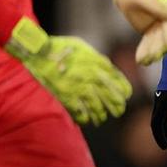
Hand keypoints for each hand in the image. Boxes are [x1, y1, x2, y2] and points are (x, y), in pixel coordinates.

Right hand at [5, 18, 131, 124]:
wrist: (40, 53)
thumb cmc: (62, 47)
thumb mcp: (83, 46)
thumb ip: (96, 57)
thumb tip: (108, 66)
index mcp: (95, 62)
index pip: (115, 79)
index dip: (123, 89)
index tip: (127, 95)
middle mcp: (90, 76)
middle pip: (109, 95)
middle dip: (116, 105)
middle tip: (119, 111)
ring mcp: (78, 88)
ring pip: (96, 106)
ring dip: (101, 114)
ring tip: (102, 118)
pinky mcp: (67, 97)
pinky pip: (80, 112)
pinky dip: (85, 118)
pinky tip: (87, 120)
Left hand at [100, 0, 166, 64]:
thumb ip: (155, 6)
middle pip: (166, 35)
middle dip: (161, 47)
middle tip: (154, 57)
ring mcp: (159, 25)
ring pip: (157, 41)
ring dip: (152, 52)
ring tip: (144, 61)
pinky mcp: (150, 31)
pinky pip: (148, 42)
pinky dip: (145, 51)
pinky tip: (140, 60)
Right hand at [150, 90, 166, 148]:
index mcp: (161, 103)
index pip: (156, 123)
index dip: (159, 137)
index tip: (165, 147)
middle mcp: (158, 102)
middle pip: (156, 122)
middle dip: (160, 135)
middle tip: (166, 147)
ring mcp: (160, 100)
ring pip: (159, 118)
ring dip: (164, 130)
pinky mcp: (163, 97)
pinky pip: (162, 114)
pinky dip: (166, 123)